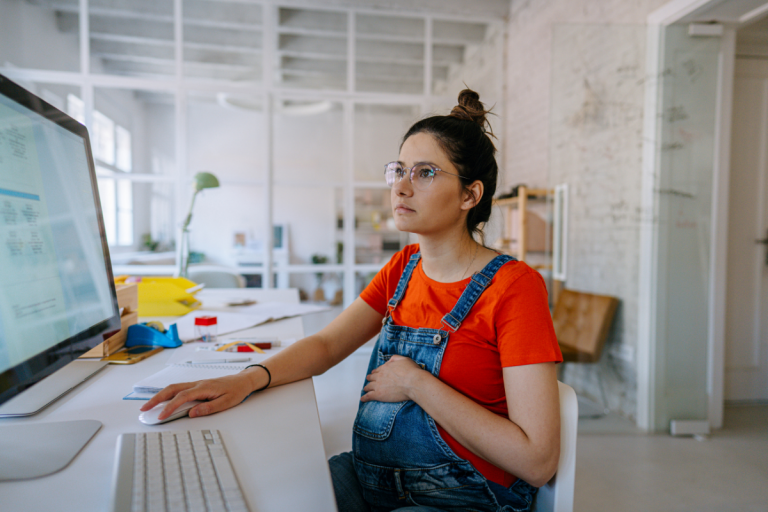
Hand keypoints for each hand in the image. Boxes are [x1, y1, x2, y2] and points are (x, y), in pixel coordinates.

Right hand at [140, 372, 255, 419]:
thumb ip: (209, 408)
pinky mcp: (197, 386)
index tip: (161, 416)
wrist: (243, 381)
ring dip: (160, 396)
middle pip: (172, 389)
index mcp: (204, 388)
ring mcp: (196, 384)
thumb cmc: (236, 391)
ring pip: (174, 388)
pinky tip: (163, 401)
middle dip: (157, 398)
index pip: (182, 397)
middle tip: (144, 408)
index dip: (170, 407)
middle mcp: (197, 384)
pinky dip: (168, 394)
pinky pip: (179, 389)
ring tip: (149, 405)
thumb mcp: (227, 402)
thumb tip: (192, 413)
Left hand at [361, 355, 425, 402]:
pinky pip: (368, 396)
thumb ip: (395, 358)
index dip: (376, 372)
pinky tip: (362, 399)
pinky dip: (364, 397)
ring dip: (367, 388)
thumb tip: (389, 361)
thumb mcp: (404, 359)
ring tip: (365, 389)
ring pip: (368, 386)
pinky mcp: (378, 394)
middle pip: (372, 377)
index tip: (374, 374)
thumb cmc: (411, 371)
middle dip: (370, 379)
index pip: (378, 370)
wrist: (413, 383)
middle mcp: (380, 375)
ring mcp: (378, 385)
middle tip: (369, 380)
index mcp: (385, 367)